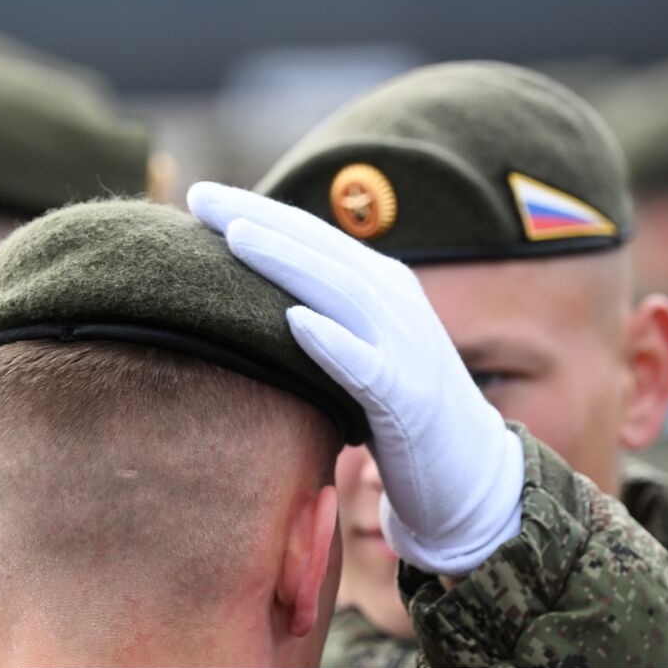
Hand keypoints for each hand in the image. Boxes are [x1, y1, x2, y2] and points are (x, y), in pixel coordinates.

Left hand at [188, 182, 522, 574]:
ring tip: (235, 237)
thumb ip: (320, 315)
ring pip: (341, 292)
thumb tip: (247, 299)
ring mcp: (405, 348)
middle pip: (321, 249)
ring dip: (287, 262)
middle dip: (259, 218)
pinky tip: (295, 322)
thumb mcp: (357, 347)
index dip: (257, 210)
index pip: (311, 236)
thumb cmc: (395, 412)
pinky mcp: (409, 400)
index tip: (198, 194)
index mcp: (379, 286)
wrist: (468, 472)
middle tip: (198, 195)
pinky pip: (367, 367)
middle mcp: (394, 303)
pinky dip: (333, 342)